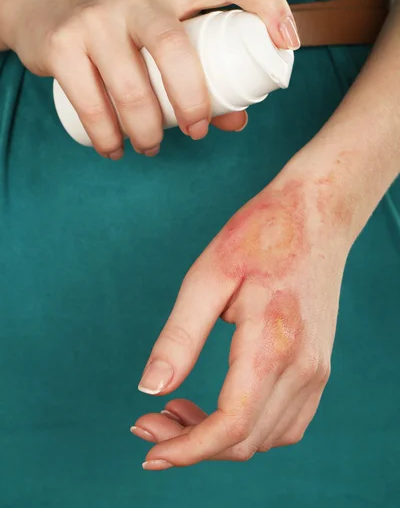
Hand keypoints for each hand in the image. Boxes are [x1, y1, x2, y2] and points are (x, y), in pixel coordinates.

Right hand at [4, 0, 299, 157]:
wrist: (46, 0)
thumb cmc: (122, 24)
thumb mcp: (161, 31)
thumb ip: (198, 67)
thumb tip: (235, 119)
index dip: (267, 4)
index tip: (288, 43)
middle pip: (174, 48)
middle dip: (192, 100)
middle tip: (196, 132)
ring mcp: (95, 18)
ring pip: (130, 84)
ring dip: (146, 130)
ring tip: (151, 147)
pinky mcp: (61, 43)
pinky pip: (89, 101)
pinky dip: (106, 135)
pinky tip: (113, 148)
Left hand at [131, 156, 352, 468]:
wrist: (315, 216)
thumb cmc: (260, 236)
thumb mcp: (207, 278)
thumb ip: (179, 337)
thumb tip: (150, 390)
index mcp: (272, 344)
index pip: (231, 424)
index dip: (187, 448)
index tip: (149, 450)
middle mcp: (303, 368)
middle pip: (245, 440)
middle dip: (191, 444)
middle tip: (149, 422)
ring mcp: (316, 370)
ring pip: (265, 438)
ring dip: (219, 439)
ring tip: (177, 411)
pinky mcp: (318, 366)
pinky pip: (285, 422)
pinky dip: (248, 428)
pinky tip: (219, 406)